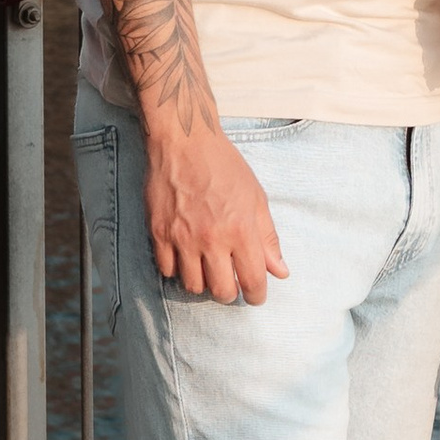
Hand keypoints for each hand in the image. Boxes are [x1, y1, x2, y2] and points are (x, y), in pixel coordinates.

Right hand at [144, 122, 289, 302]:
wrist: (184, 143)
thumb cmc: (225, 167)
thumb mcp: (256, 198)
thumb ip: (268, 238)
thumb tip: (280, 271)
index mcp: (241, 231)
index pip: (253, 281)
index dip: (257, 295)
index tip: (255, 296)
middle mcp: (212, 239)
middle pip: (221, 291)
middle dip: (230, 294)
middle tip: (231, 284)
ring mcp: (182, 238)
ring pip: (193, 286)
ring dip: (203, 284)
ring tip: (207, 270)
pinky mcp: (159, 233)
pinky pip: (167, 270)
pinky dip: (177, 270)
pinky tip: (185, 259)